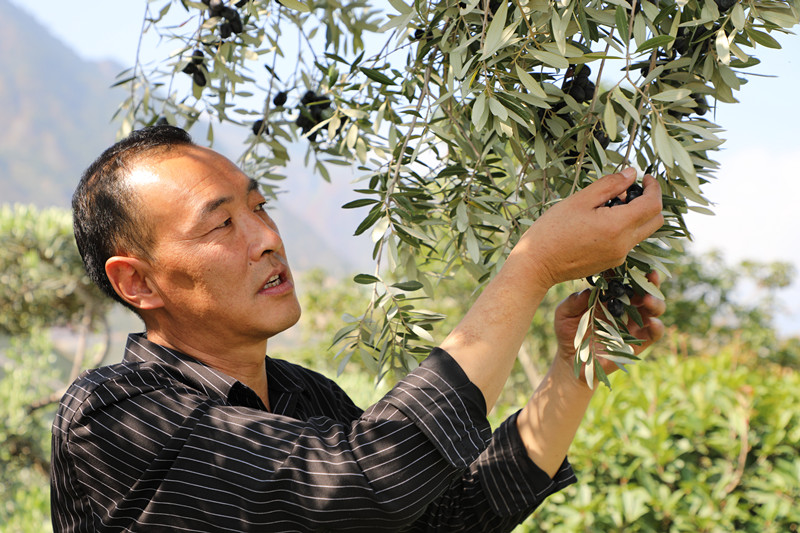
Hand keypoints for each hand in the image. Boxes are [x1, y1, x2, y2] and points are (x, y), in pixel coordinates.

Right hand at [513, 169, 663, 289]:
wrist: (536, 265)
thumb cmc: (551, 230)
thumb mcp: (579, 200)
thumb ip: (609, 185)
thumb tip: (631, 173)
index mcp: (617, 226)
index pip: (653, 204)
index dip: (653, 187)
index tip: (644, 177)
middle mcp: (623, 244)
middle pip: (655, 221)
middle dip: (650, 201)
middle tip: (629, 189)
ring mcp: (618, 256)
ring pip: (643, 231)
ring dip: (636, 214)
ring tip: (609, 205)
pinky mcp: (611, 263)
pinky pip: (629, 242)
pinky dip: (625, 227)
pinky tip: (601, 221)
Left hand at [553, 271, 665, 381]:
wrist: (571, 362)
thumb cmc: (568, 333)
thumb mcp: (564, 314)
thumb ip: (574, 301)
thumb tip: (591, 289)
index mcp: (610, 298)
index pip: (626, 281)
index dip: (633, 271)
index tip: (634, 264)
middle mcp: (625, 309)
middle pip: (646, 291)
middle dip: (651, 283)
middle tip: (650, 277)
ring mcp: (632, 326)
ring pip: (654, 310)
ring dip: (656, 303)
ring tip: (648, 300)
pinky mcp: (637, 344)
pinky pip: (653, 334)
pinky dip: (657, 327)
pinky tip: (652, 322)